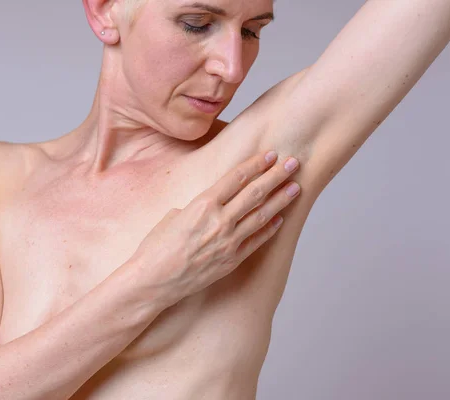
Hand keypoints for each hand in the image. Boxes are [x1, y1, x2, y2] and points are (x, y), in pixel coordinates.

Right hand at [130, 151, 300, 307]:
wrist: (154, 282)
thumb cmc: (155, 247)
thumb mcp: (172, 216)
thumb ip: (196, 207)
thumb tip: (209, 206)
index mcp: (202, 204)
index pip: (237, 177)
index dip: (256, 164)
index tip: (270, 154)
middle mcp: (219, 220)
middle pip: (255, 192)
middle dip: (276, 176)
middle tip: (293, 163)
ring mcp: (228, 241)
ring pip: (261, 215)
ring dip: (281, 199)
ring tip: (295, 187)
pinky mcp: (231, 260)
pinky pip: (256, 240)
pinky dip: (270, 228)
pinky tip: (281, 219)